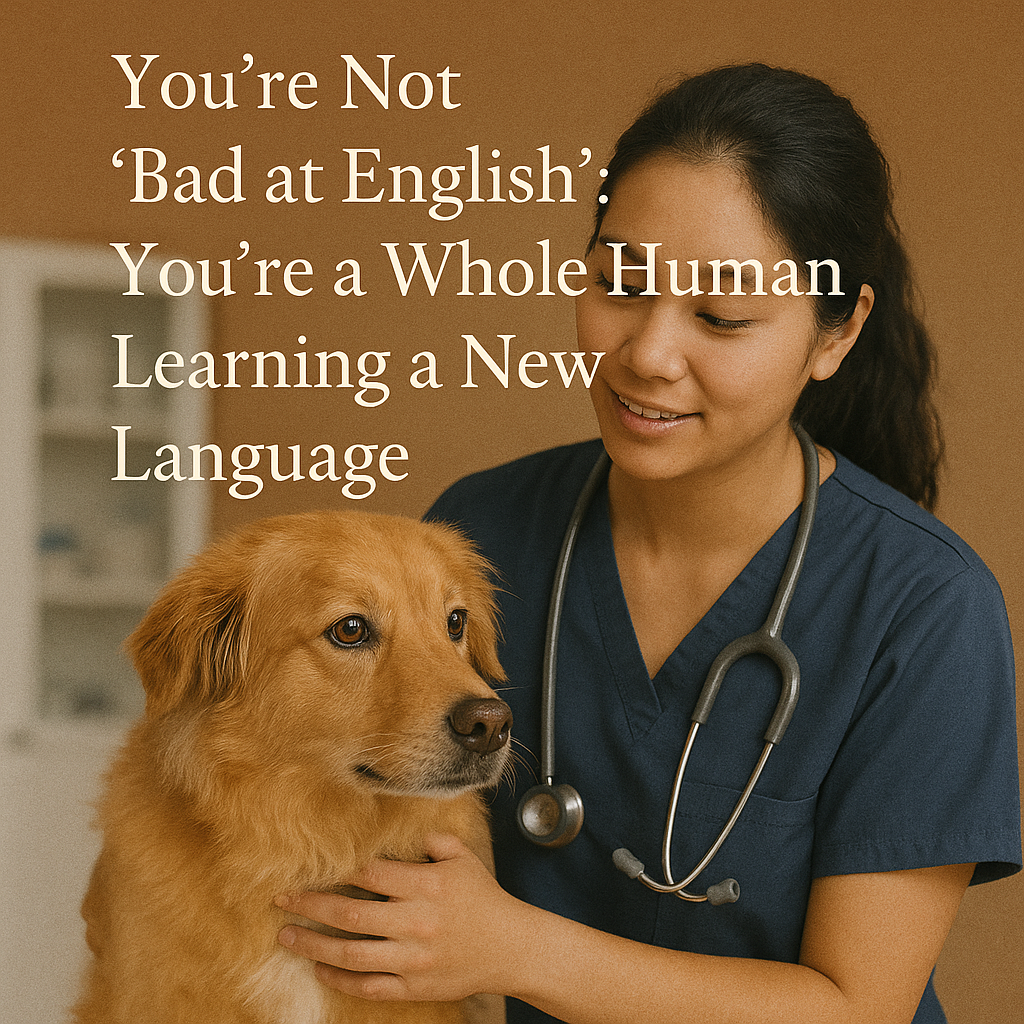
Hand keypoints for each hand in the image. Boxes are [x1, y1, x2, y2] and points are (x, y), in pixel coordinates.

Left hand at [276, 833, 515, 1002]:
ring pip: (351, 954)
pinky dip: (339, 978)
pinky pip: (368, 986)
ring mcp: (412, 959)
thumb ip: (431, 839)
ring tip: (287, 936)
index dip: (337, 869)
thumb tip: (403, 825)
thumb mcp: (462, 858)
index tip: (310, 864)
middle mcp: (414, 922)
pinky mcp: (414, 986)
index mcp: (425, 886)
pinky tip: (319, 967)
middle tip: (281, 899)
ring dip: (313, 944)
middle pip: (349, 914)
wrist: (511, 947)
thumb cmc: (484, 899)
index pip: (370, 874)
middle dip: (310, 905)